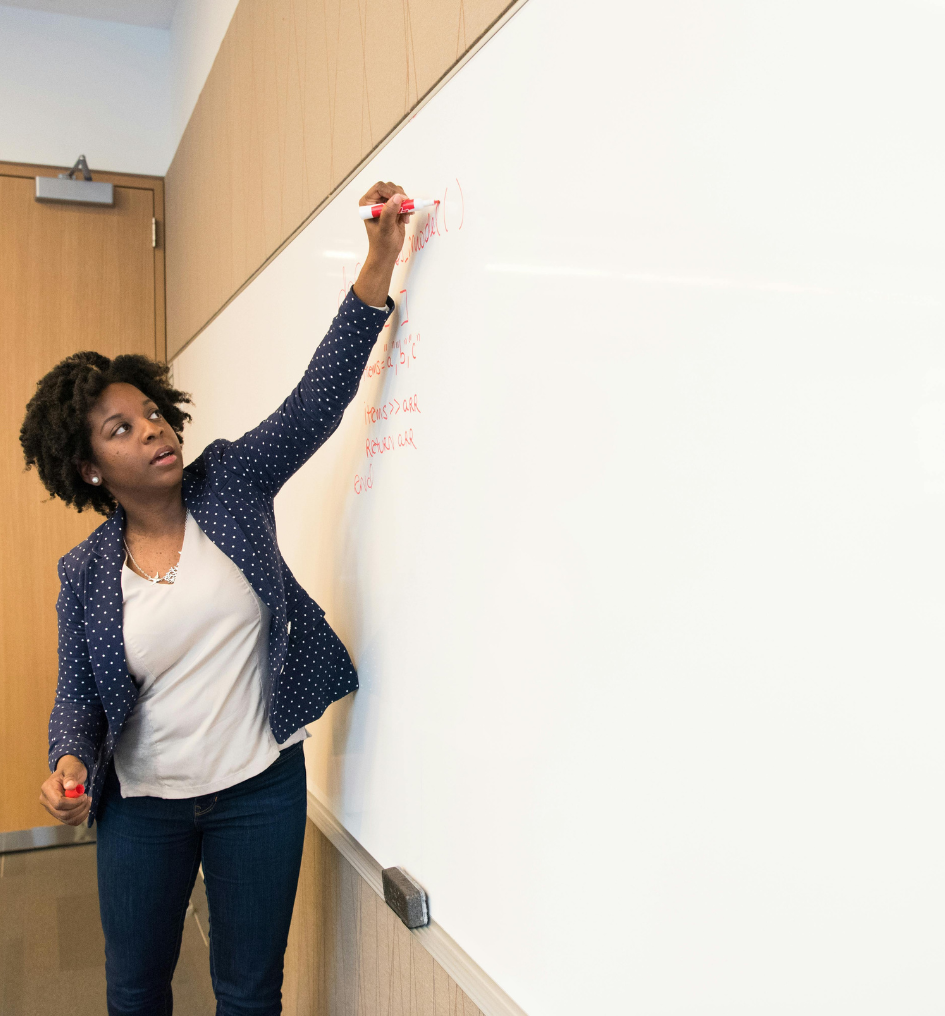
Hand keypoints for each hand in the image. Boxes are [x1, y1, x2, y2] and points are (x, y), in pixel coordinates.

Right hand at [39, 754, 89, 826]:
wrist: (70, 772)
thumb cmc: (71, 769)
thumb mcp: (73, 769)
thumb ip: (71, 776)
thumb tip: (70, 785)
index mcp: (47, 789)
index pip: (58, 803)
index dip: (74, 802)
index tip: (84, 795)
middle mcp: (45, 801)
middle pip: (62, 814)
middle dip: (79, 808)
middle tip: (88, 798)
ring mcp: (50, 808)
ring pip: (66, 819)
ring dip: (81, 813)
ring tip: (88, 802)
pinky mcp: (58, 813)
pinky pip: (69, 821)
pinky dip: (80, 817)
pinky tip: (85, 808)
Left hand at [353, 181, 408, 305]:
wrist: (386, 254)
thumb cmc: (382, 244)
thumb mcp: (385, 228)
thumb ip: (389, 212)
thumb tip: (397, 198)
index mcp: (368, 203)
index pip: (379, 188)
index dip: (391, 191)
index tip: (401, 200)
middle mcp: (375, 202)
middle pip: (390, 188)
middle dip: (400, 197)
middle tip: (406, 208)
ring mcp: (385, 205)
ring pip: (398, 194)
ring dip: (405, 204)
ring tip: (405, 217)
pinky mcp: (394, 210)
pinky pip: (404, 202)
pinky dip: (408, 208)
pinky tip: (406, 219)